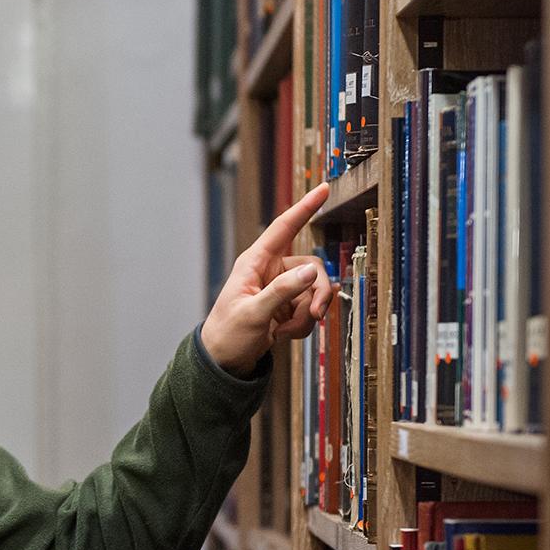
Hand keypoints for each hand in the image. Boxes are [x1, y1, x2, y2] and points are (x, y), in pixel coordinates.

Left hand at [199, 184, 337, 376]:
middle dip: (318, 292)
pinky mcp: (287, 305)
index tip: (324, 189)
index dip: (305, 208)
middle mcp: (271, 270)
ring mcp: (281, 288)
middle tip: (316, 314)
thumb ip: (282, 292)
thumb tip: (311, 273)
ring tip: (286, 331)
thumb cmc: (229, 333)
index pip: (284, 227)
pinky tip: (285, 334)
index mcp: (255, 262)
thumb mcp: (254, 313)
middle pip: (312, 268)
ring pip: (314, 291)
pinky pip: (310, 308)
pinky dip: (303, 324)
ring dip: (307, 315)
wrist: (225, 361)